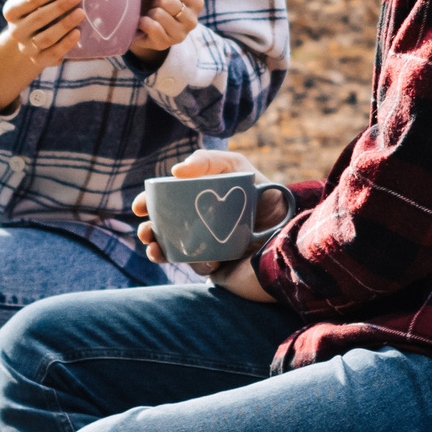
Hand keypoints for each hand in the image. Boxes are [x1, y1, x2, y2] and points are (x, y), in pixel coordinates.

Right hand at [0, 0, 85, 110]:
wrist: (27, 38)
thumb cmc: (30, 9)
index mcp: (11, 11)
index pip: (31, 0)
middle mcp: (16, 31)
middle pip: (39, 18)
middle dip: (60, 6)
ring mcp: (26, 48)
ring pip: (47, 37)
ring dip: (65, 25)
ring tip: (81, 13)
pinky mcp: (39, 59)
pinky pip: (53, 53)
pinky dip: (66, 43)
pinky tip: (77, 32)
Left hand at [127, 0, 203, 59]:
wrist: (137, 19)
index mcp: (196, 2)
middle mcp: (193, 20)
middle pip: (167, 1)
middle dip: (155, 1)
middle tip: (155, 7)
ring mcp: (180, 35)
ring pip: (159, 14)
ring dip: (149, 12)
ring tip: (151, 16)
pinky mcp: (165, 44)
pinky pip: (152, 27)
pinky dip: (142, 22)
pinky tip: (144, 24)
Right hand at [133, 150, 287, 299]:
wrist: (293, 235)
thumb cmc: (268, 198)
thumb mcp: (239, 169)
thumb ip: (210, 161)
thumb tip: (176, 171)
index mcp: (203, 201)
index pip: (169, 201)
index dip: (150, 203)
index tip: (138, 206)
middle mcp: (203, 224)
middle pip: (166, 227)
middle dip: (148, 229)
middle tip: (144, 229)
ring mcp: (209, 247)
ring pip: (173, 249)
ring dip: (157, 248)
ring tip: (153, 247)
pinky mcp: (218, 269)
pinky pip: (196, 267)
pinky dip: (188, 262)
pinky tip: (187, 258)